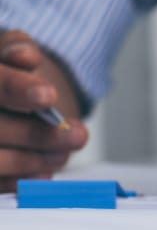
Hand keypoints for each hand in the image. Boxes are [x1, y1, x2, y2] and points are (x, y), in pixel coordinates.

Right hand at [0, 31, 88, 191]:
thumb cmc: (5, 71)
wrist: (5, 94)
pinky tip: (42, 174)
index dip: (16, 89)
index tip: (49, 96)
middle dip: (34, 134)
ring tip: (63, 154)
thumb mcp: (9, 48)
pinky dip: (16, 181)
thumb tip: (26, 57)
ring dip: (30, 160)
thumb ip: (16, 47)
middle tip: (76, 135)